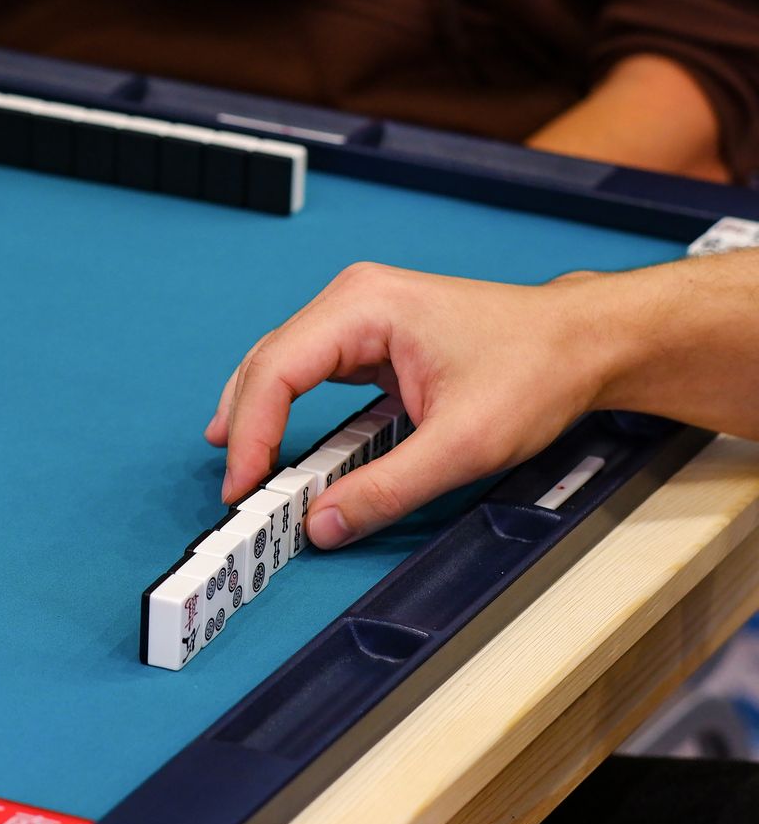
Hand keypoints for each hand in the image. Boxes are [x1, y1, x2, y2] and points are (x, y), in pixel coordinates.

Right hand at [204, 263, 626, 548]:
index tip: (244, 487)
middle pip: (267, 364)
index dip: (251, 434)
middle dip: (244, 428)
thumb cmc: (537, 370)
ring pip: (280, 366)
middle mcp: (352, 300)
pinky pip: (308, 371)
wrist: (586, 342)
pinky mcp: (370, 334)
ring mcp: (359, 314)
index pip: (276, 371)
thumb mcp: (464, 444)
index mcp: (364, 306)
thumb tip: (323, 524)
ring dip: (258, 417)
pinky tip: (272, 439)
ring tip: (243, 468)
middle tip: (237, 489)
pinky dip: (285, 408)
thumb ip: (387, 488)